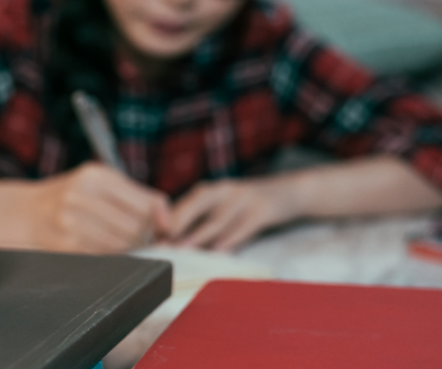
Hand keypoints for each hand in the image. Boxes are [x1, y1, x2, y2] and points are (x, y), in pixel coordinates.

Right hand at [28, 163, 170, 253]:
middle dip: (144, 236)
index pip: (145, 204)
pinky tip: (105, 247)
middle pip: (135, 226)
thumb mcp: (100, 183)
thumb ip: (137, 196)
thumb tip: (168, 221)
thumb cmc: (72, 195)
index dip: (159, 220)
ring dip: (129, 248)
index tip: (162, 228)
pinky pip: (104, 256)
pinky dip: (112, 255)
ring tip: (122, 240)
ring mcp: (71, 220)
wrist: (26, 212)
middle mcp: (81, 194)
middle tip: (141, 237)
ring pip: (122, 244)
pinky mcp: (65, 244)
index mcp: (95, 175)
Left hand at [167, 176, 304, 251]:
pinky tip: (220, 251)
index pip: (183, 203)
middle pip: (197, 202)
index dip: (167, 219)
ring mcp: (244, 198)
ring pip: (218, 217)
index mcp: (210, 191)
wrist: (289, 193)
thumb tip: (172, 245)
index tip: (152, 237)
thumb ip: (202, 225)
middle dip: (178, 221)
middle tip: (162, 241)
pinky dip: (231, 239)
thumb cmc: (247, 208)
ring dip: (200, 234)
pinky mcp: (263, 209)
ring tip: (184, 249)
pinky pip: (244, 225)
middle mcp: (224, 190)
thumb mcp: (223, 212)